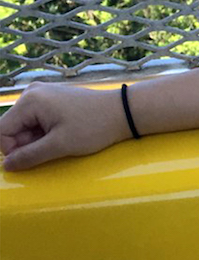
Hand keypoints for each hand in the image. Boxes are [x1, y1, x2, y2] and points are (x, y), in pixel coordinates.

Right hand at [0, 81, 128, 170]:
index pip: (1, 130)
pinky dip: (46, 132)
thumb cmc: (95, 127)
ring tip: (61, 141)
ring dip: (37, 140)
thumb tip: (6, 166)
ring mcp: (43, 94)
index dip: (10, 150)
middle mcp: (33, 93)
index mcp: (30, 101)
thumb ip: (29, 156)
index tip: (30, 159)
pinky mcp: (53, 99)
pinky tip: (64, 135)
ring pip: (25, 125)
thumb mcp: (60, 146)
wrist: (125, 112)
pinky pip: (38, 120)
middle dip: (26, 144)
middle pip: (12, 127)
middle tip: (52, 149)